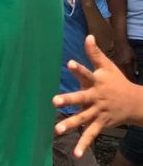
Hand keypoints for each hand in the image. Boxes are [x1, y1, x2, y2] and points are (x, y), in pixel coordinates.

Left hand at [53, 35, 142, 157]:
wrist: (135, 103)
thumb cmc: (116, 82)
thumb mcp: (107, 67)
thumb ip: (94, 54)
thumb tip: (88, 36)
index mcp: (97, 82)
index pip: (87, 73)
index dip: (79, 69)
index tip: (70, 64)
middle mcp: (96, 97)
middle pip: (81, 98)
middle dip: (69, 100)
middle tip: (54, 101)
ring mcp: (98, 112)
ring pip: (83, 119)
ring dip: (70, 124)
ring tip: (57, 130)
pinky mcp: (100, 124)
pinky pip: (90, 135)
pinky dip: (83, 144)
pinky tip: (76, 154)